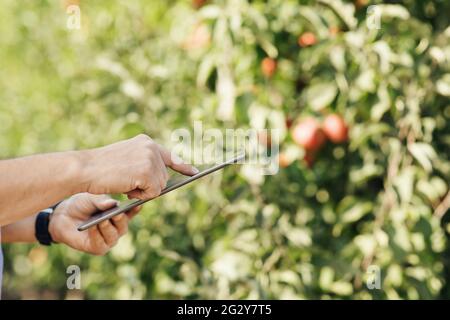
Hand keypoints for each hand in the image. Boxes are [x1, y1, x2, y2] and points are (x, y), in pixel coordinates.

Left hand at [48, 193, 140, 254]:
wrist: (62, 216)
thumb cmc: (80, 205)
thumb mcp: (91, 199)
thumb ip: (101, 201)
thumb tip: (113, 204)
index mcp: (119, 214)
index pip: (131, 213)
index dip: (135, 209)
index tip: (138, 204)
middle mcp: (116, 228)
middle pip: (123, 226)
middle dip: (120, 220)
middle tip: (117, 214)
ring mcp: (108, 239)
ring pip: (113, 236)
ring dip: (108, 228)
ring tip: (103, 220)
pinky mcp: (97, 248)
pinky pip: (101, 244)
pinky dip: (97, 235)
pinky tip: (93, 227)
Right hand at [80, 134, 197, 199]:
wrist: (84, 169)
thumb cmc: (101, 169)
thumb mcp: (126, 161)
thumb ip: (144, 165)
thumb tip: (162, 182)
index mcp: (146, 142)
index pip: (170, 155)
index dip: (183, 166)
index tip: (195, 172)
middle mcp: (151, 147)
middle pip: (163, 177)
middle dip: (148, 186)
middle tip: (128, 181)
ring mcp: (150, 158)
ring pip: (159, 186)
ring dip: (143, 191)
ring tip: (125, 183)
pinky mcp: (147, 171)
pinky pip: (154, 192)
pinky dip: (141, 195)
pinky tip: (127, 187)